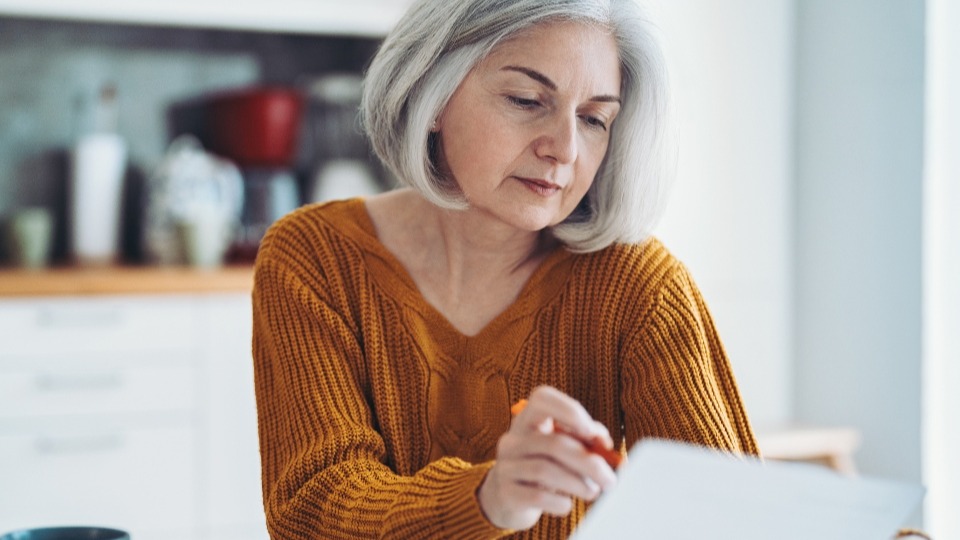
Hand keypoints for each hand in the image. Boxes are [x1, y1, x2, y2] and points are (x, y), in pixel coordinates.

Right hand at [477, 386, 617, 530]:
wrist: (508, 498)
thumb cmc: (543, 466)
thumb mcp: (561, 447)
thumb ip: (585, 439)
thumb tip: (604, 443)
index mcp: (528, 420)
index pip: (542, 399)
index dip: (569, 411)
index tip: (591, 432)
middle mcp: (513, 439)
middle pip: (553, 443)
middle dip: (588, 463)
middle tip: (609, 480)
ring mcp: (505, 466)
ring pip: (545, 470)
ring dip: (578, 484)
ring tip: (592, 492)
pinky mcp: (506, 493)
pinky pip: (538, 496)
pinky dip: (560, 502)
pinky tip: (567, 503)